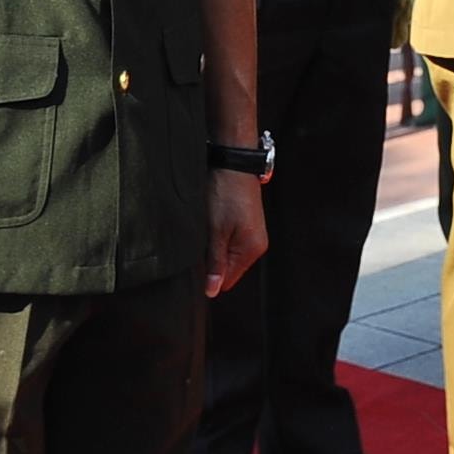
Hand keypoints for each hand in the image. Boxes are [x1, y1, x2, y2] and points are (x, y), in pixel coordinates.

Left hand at [206, 169, 268, 294]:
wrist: (234, 162)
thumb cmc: (225, 193)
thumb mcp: (215, 231)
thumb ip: (215, 263)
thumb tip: (213, 291)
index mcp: (251, 250)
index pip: (227, 281)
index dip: (209, 276)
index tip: (196, 260)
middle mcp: (257, 245)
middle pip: (229, 269)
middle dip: (212, 261)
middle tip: (200, 239)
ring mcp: (253, 234)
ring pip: (228, 254)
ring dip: (215, 247)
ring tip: (208, 227)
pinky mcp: (248, 223)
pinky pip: (231, 241)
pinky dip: (219, 236)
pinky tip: (213, 221)